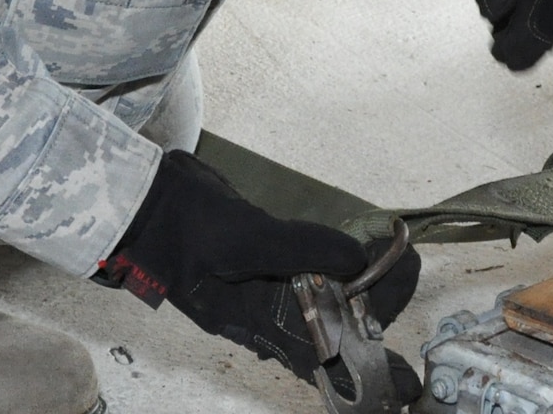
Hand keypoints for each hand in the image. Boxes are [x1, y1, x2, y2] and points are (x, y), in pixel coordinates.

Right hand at [99, 151, 421, 387]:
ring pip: (326, 294)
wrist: (144, 197)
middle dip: (375, 307)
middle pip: (332, 323)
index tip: (402, 347)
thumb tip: (357, 261)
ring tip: (398, 258)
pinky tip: (364, 247)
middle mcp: (266, 312)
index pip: (322, 354)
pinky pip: (311, 264)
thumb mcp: (243, 238)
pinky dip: (339, 258)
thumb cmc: (182, 226)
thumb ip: (300, 249)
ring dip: (362, 282)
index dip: (366, 356)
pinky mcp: (266, 254)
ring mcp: (266, 283)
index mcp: (256, 325)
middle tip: (408, 268)